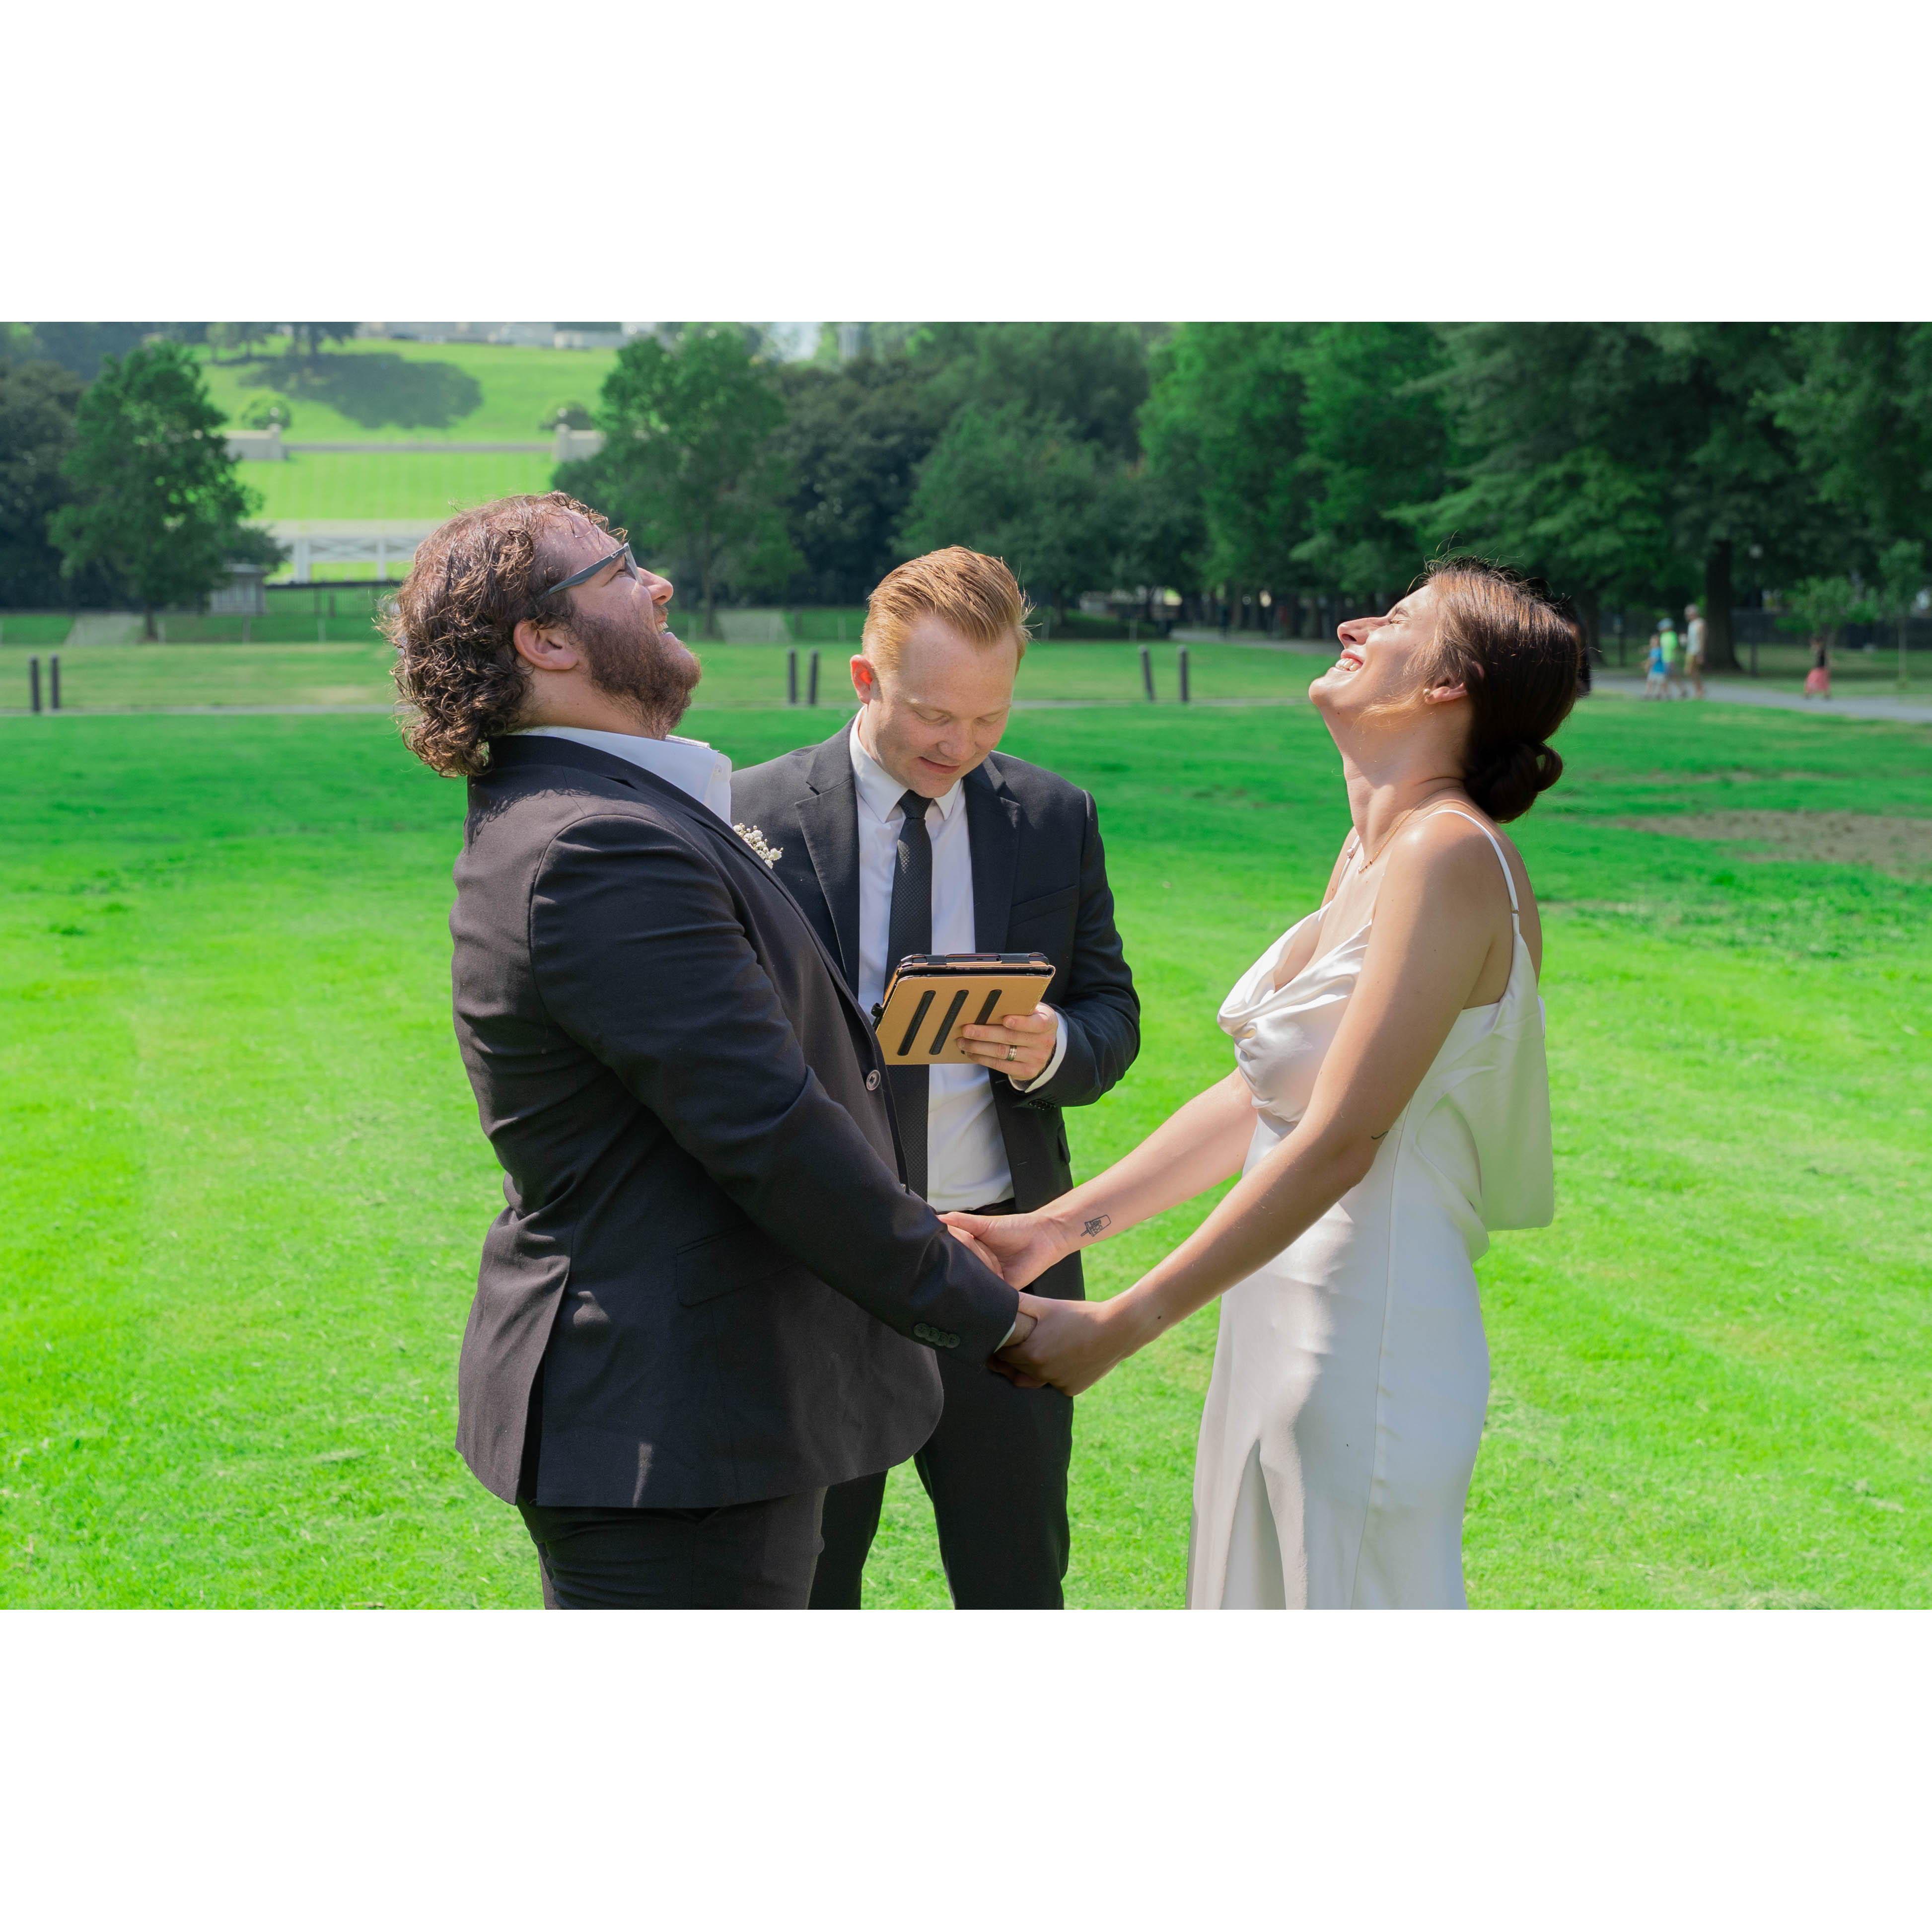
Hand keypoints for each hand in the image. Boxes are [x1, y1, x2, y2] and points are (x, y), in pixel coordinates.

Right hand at [940, 1207, 1069, 1288]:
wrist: (1044, 1237)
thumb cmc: (1016, 1227)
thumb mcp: (984, 1223)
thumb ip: (962, 1222)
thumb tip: (938, 1219)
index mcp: (972, 1249)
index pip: (952, 1255)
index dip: (942, 1256)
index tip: (928, 1258)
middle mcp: (979, 1265)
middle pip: (960, 1271)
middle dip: (953, 1272)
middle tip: (937, 1274)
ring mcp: (990, 1278)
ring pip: (973, 1284)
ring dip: (967, 1283)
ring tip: (954, 1283)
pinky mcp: (1002, 1290)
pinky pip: (989, 1295)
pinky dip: (983, 1294)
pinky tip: (973, 1292)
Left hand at [958, 1002, 1057, 1084]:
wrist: (1045, 1047)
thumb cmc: (1031, 1022)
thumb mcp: (1033, 1012)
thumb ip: (1018, 1008)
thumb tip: (988, 1004)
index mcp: (1047, 1022)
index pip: (1037, 1023)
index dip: (1021, 1022)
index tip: (1005, 1020)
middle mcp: (1044, 1042)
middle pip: (1011, 1038)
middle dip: (986, 1034)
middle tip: (967, 1030)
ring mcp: (1036, 1059)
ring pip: (1002, 1053)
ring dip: (979, 1047)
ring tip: (963, 1042)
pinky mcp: (1026, 1071)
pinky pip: (1001, 1066)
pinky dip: (983, 1059)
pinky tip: (972, 1053)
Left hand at [993, 1292, 1133, 1395]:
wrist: (1117, 1330)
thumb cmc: (1079, 1315)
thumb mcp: (1047, 1305)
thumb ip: (1020, 1303)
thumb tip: (996, 1296)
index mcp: (1030, 1354)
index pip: (1003, 1355)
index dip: (1000, 1347)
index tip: (1002, 1340)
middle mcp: (1041, 1373)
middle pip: (1016, 1368)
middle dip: (1014, 1358)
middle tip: (1019, 1343)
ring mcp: (1057, 1383)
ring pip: (1035, 1378)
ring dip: (1032, 1368)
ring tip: (1041, 1349)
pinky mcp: (1072, 1389)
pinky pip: (1055, 1383)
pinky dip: (1054, 1374)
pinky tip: (1061, 1357)